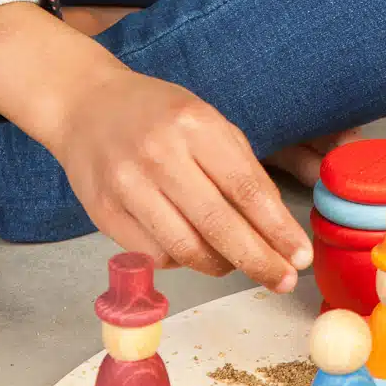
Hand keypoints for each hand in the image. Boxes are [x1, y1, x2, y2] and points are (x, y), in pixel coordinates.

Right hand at [0, 3, 312, 290]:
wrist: (86, 105)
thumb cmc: (157, 114)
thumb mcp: (206, 121)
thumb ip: (240, 168)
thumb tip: (275, 228)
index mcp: (194, 124)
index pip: (246, 188)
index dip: (277, 228)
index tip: (300, 255)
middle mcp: (160, 155)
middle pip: (219, 224)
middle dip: (259, 260)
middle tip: (283, 280)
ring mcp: (127, 185)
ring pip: (186, 248)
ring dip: (221, 265)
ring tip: (236, 263)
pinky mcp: (103, 212)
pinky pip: (155, 255)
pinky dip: (182, 260)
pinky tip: (192, 248)